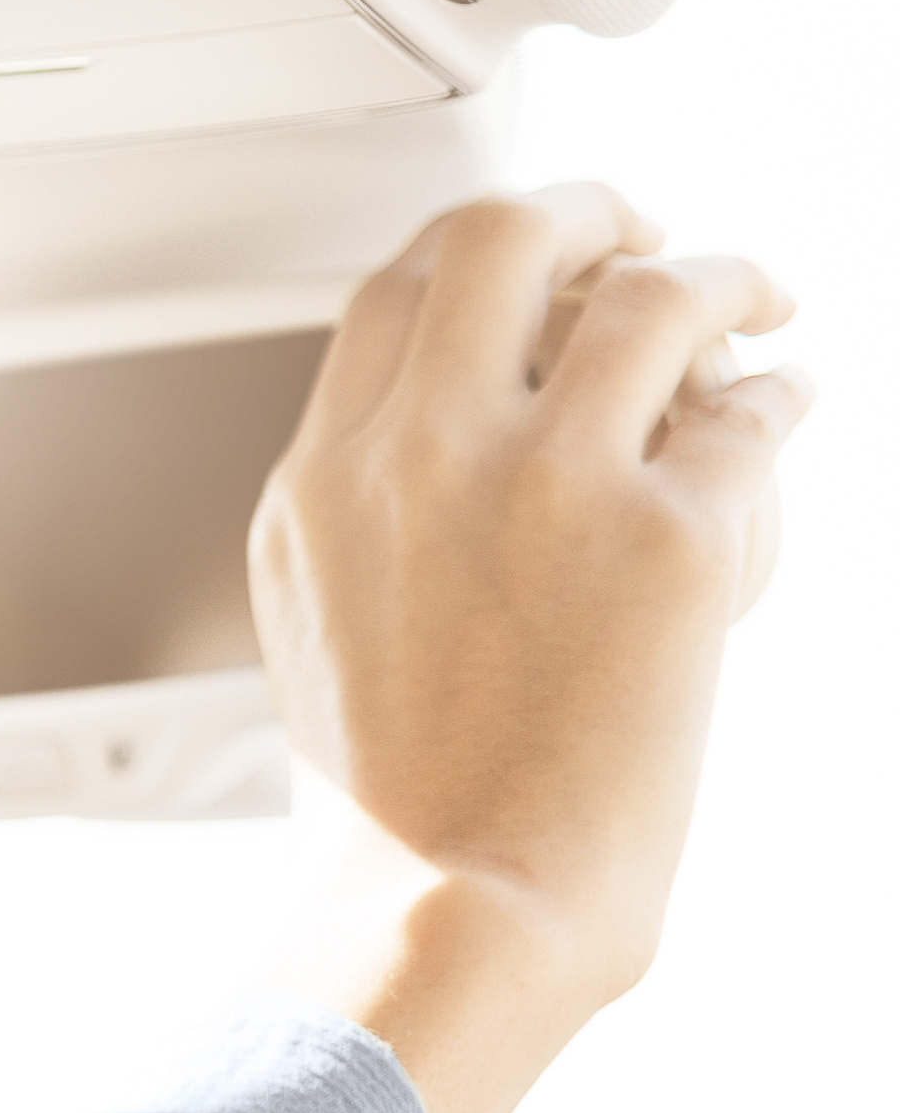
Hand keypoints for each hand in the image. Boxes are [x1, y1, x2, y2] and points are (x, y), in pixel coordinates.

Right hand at [258, 185, 809, 1112]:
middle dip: (596, 208)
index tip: (539, 259)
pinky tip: (791, 402)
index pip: (392, 291)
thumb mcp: (321, 634)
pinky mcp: (666, 537)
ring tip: (760, 302)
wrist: (454, 904)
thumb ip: (364, 522)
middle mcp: (419, 459)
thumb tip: (431, 450)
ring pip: (653, 291)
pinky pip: (756, 411)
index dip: (483, 250)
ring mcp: (543, 486)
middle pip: (504, 235)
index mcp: (320, 488)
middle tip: (646, 233)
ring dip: (724, 276)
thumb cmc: (395, 811)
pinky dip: (785, 393)